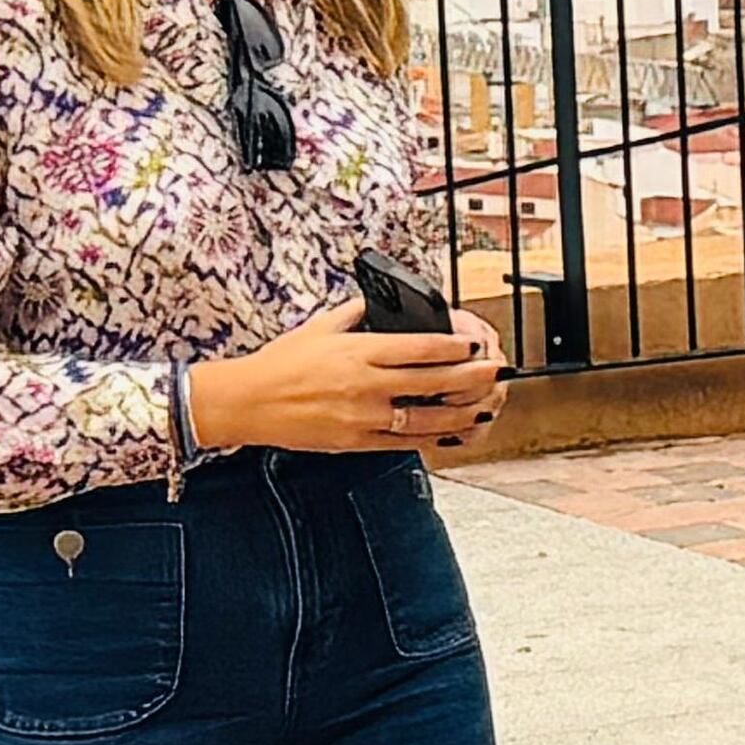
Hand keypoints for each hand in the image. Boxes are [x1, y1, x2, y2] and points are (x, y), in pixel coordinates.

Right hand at [187, 296, 501, 455]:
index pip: (419, 348)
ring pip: (424, 419)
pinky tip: (450, 434)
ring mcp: (362, 417)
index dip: (454, 346)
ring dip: (460, 414)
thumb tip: (379, 301)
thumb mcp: (319, 327)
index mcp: (359, 353)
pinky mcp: (356, 442)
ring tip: (484, 408)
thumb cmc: (281, 364)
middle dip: (470, 377)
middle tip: (495, 371)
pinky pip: (403, 443)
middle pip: (431, 382)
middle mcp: (365, 385)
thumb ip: (355, 313)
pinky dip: (431, 439)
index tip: (474, 344)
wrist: (249, 401)